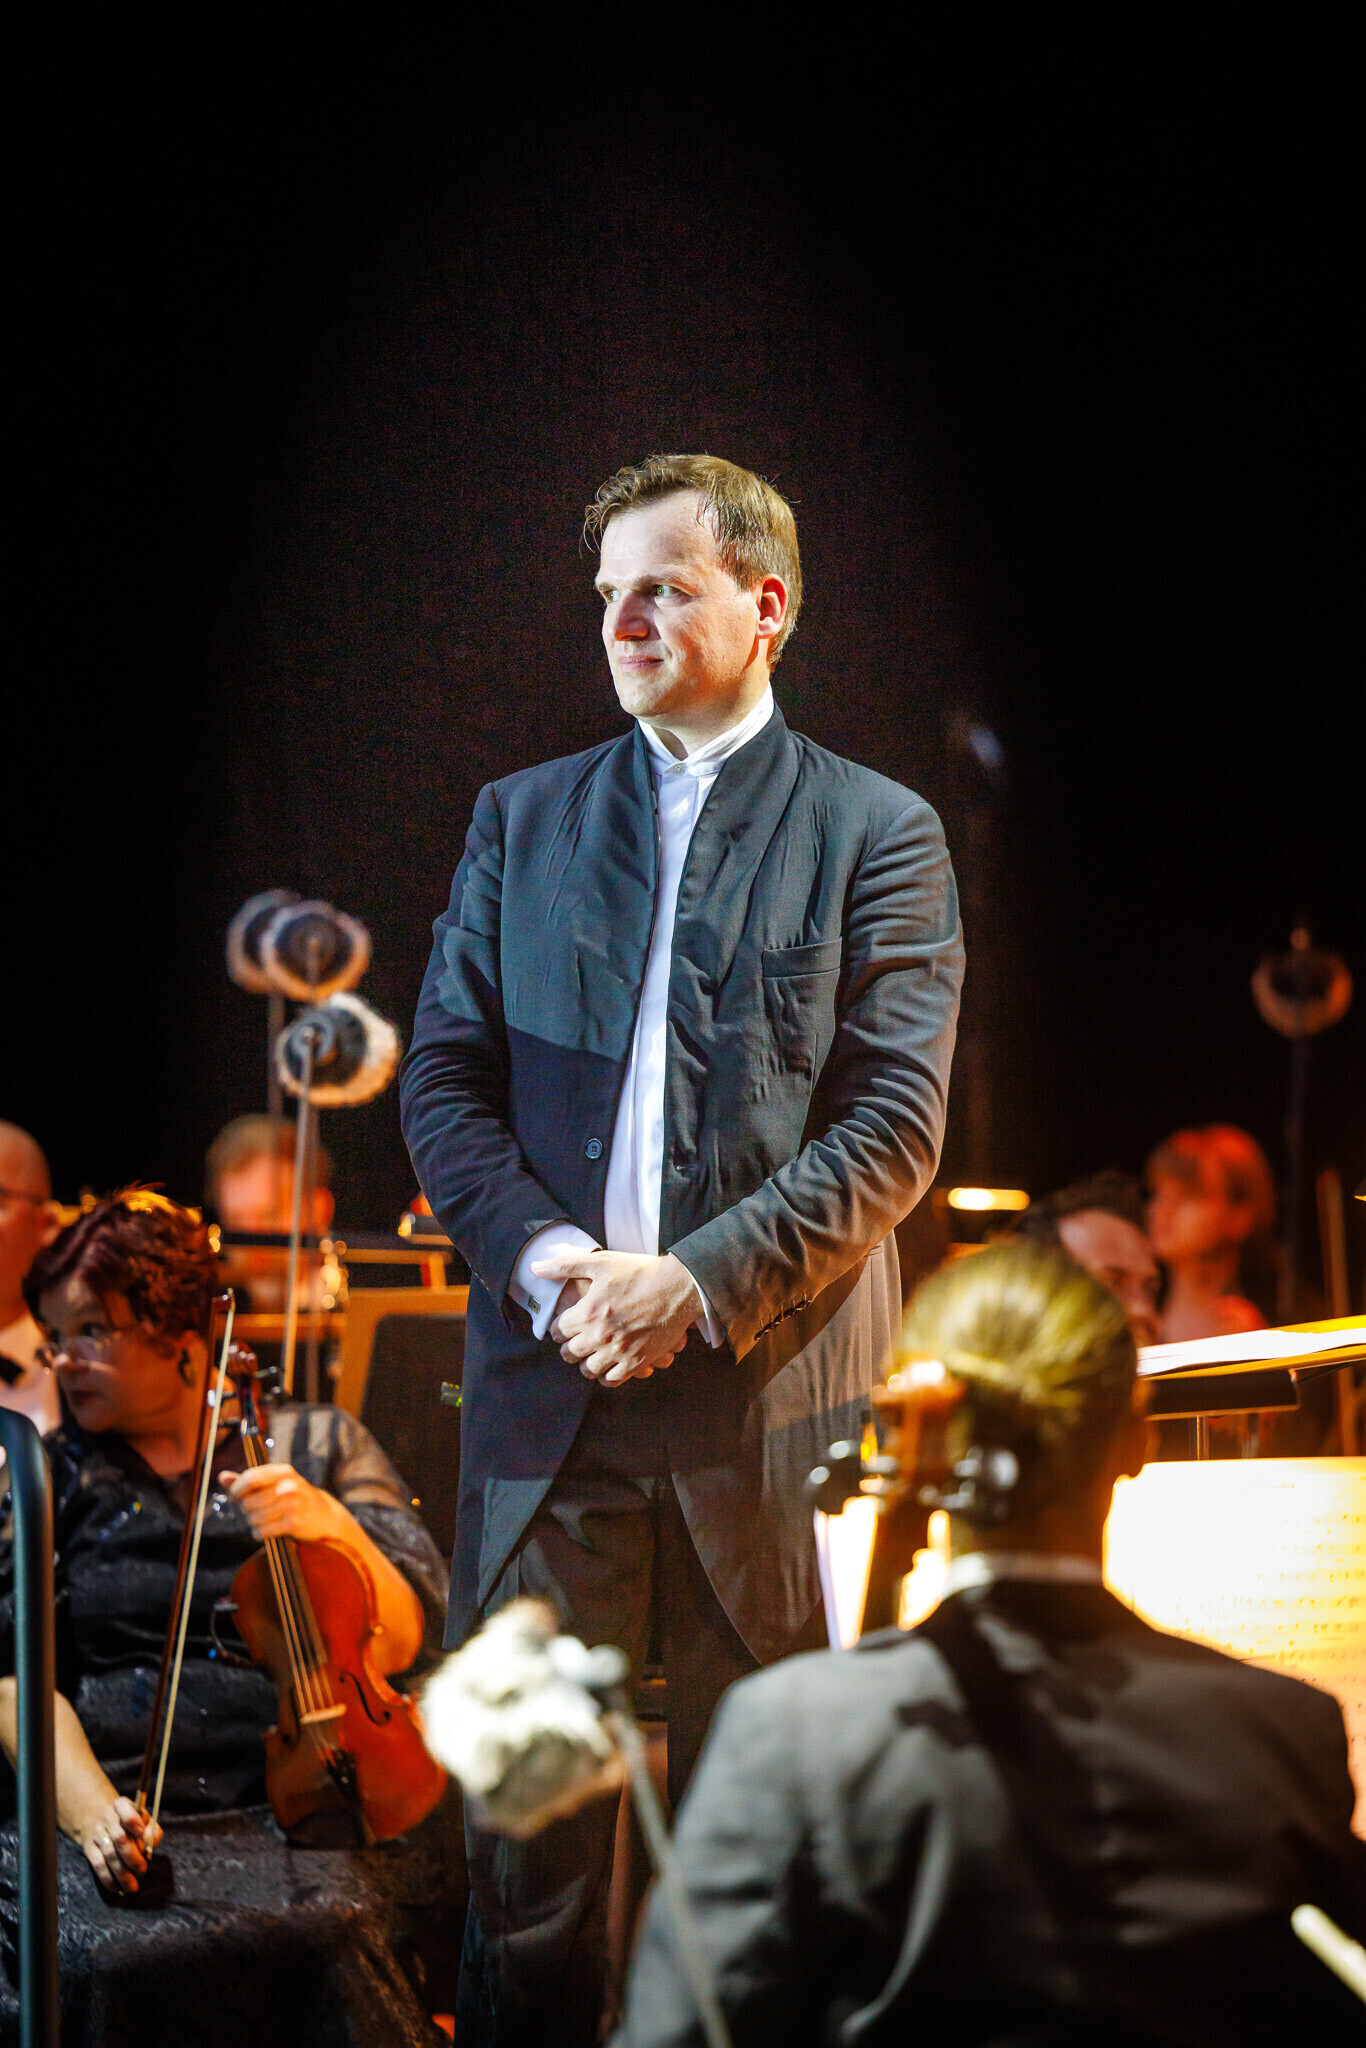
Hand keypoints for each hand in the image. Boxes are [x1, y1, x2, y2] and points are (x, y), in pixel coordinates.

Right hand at [80, 1793, 160, 1893]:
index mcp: (121, 1805)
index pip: (125, 1808)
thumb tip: (150, 1842)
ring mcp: (96, 1832)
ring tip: (133, 1886)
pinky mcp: (88, 1848)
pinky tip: (118, 1888)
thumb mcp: (142, 1818)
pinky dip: (108, 1879)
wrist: (98, 1818)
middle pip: (119, 1838)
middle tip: (142, 1871)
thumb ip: (152, 1829)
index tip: (143, 1836)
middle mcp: (107, 1817)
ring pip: (109, 1855)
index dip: (133, 1821)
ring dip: (122, 1873)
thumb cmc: (128, 1822)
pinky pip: (98, 1865)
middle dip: (132, 1858)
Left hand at [227, 1464, 348, 1544]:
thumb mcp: (274, 1484)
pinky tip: (266, 1531)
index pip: (251, 1478)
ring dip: (254, 1523)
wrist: (323, 1515)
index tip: (235, 1496)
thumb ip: (248, 1480)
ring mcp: (293, 1504)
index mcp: (283, 1471)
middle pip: (249, 1500)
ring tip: (262, 1521)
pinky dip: (260, 1533)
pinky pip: (263, 1530)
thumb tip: (221, 1476)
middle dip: (246, 1509)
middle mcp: (289, 1485)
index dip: (237, 1489)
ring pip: (254, 1517)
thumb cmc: (293, 1497)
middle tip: (253, 1511)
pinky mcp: (295, 1522)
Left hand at [531, 1250, 699, 1386]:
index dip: (558, 1329)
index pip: (557, 1332)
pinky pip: (612, 1380)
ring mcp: (619, 1351)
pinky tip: (608, 1365)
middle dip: (569, 1347)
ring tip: (591, 1354)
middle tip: (576, 1341)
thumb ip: (565, 1265)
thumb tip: (535, 1268)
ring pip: (588, 1370)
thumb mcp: (601, 1262)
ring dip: (586, 1363)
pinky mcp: (637, 1361)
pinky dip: (606, 1376)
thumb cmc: (640, 1271)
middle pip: (570, 1354)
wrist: (679, 1286)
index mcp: (589, 1312)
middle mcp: (601, 1335)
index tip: (565, 1326)